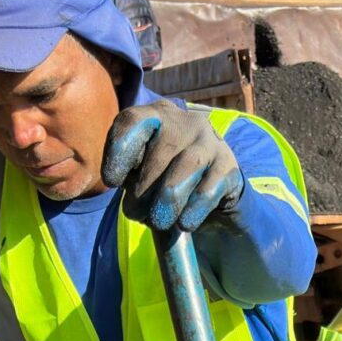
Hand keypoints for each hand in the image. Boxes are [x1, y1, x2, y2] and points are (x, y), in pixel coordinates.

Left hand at [104, 103, 245, 234]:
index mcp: (157, 116)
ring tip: (159, 223)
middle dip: (142, 192)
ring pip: (184, 170)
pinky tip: (185, 224)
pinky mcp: (229, 168)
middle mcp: (185, 122)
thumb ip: (131, 176)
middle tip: (138, 216)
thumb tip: (126, 195)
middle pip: (157, 154)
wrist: (215, 199)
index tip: (112, 181)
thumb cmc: (170, 184)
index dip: (119, 151)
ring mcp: (210, 142)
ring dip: (166, 202)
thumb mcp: (144, 175)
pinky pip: (207, 191)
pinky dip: (192, 211)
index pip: (132, 121)